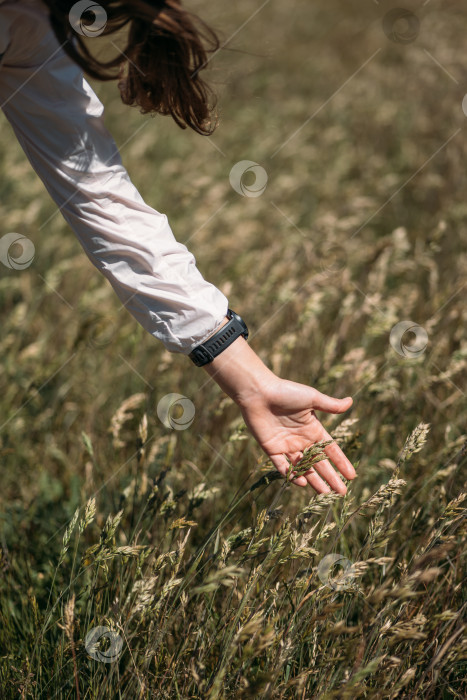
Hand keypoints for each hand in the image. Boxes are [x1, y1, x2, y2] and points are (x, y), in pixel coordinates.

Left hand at [200, 331, 355, 493]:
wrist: (259, 393)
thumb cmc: (286, 392)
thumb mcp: (312, 398)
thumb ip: (330, 405)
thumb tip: (350, 401)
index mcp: (313, 428)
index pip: (330, 450)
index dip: (341, 463)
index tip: (351, 476)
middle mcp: (301, 439)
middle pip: (319, 463)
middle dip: (331, 477)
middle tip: (341, 493)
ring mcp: (286, 446)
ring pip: (303, 468)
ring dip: (314, 481)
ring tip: (325, 495)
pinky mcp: (271, 449)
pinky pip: (283, 466)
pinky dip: (292, 475)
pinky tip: (302, 484)